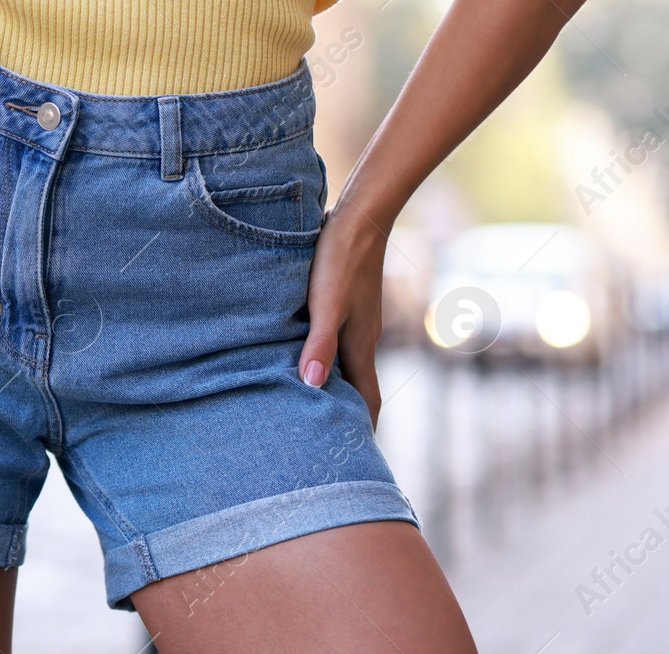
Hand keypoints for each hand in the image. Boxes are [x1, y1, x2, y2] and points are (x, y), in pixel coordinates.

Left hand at [297, 205, 389, 427]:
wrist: (359, 219)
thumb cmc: (339, 261)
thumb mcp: (325, 305)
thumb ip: (319, 344)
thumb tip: (310, 386)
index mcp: (360, 346)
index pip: (367, 400)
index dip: (363, 428)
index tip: (356, 458)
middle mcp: (362, 338)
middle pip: (359, 386)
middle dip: (350, 414)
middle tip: (332, 441)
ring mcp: (357, 321)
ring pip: (349, 364)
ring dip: (338, 386)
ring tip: (317, 406)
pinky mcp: (347, 303)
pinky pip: (340, 342)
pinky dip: (330, 359)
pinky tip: (310, 356)